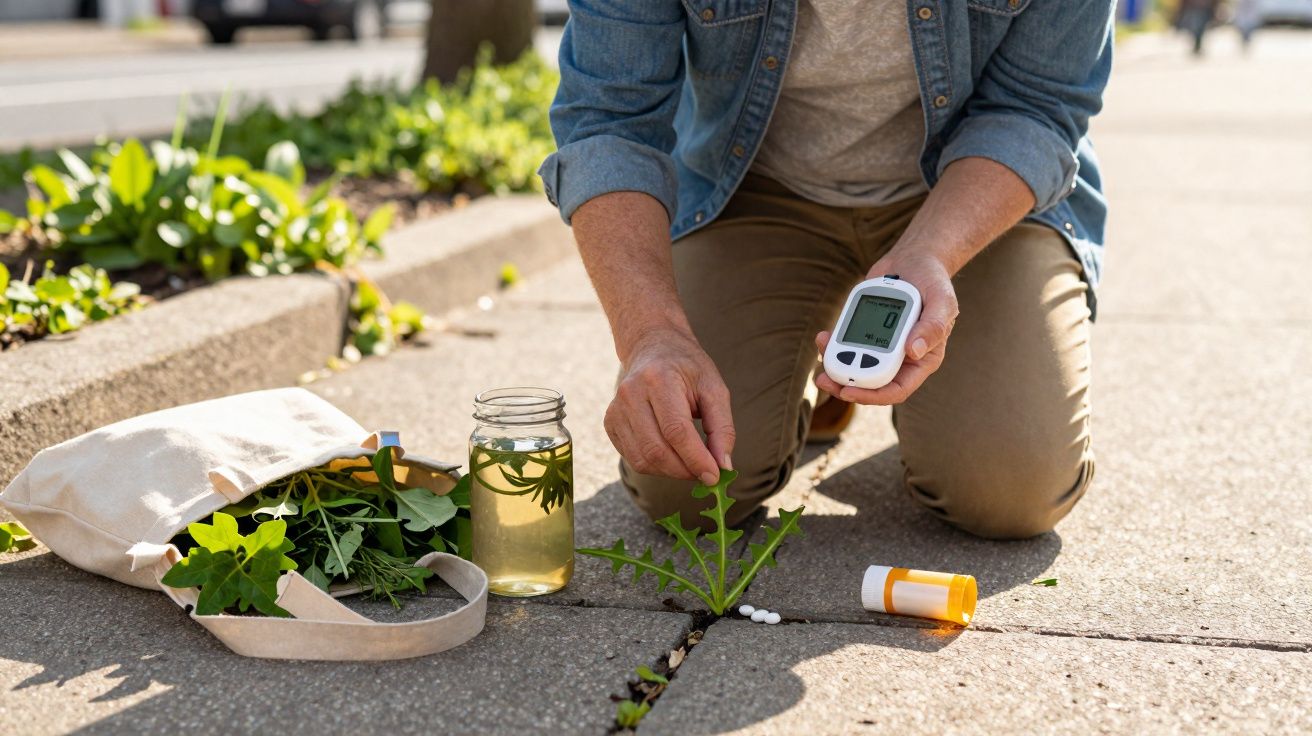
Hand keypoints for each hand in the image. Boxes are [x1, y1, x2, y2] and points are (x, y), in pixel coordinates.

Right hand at [606, 327, 733, 484]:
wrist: (653, 348)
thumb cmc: (688, 369)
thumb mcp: (715, 388)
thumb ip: (722, 428)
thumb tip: (723, 467)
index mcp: (659, 379)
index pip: (676, 431)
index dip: (696, 459)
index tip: (715, 477)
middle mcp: (631, 393)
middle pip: (656, 450)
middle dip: (684, 470)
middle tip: (706, 474)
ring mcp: (615, 409)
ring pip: (642, 460)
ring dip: (671, 472)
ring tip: (690, 463)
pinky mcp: (610, 422)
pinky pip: (633, 458)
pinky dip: (656, 466)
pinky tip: (671, 454)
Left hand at [814, 252, 958, 404]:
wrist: (915, 260)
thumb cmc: (934, 282)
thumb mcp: (942, 301)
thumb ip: (933, 326)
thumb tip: (914, 351)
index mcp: (922, 359)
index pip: (897, 389)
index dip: (872, 396)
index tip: (849, 392)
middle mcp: (900, 357)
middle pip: (870, 383)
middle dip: (845, 385)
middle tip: (824, 379)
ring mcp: (881, 344)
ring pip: (855, 365)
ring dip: (835, 364)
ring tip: (822, 353)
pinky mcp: (865, 329)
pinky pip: (847, 343)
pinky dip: (833, 344)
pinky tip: (824, 336)